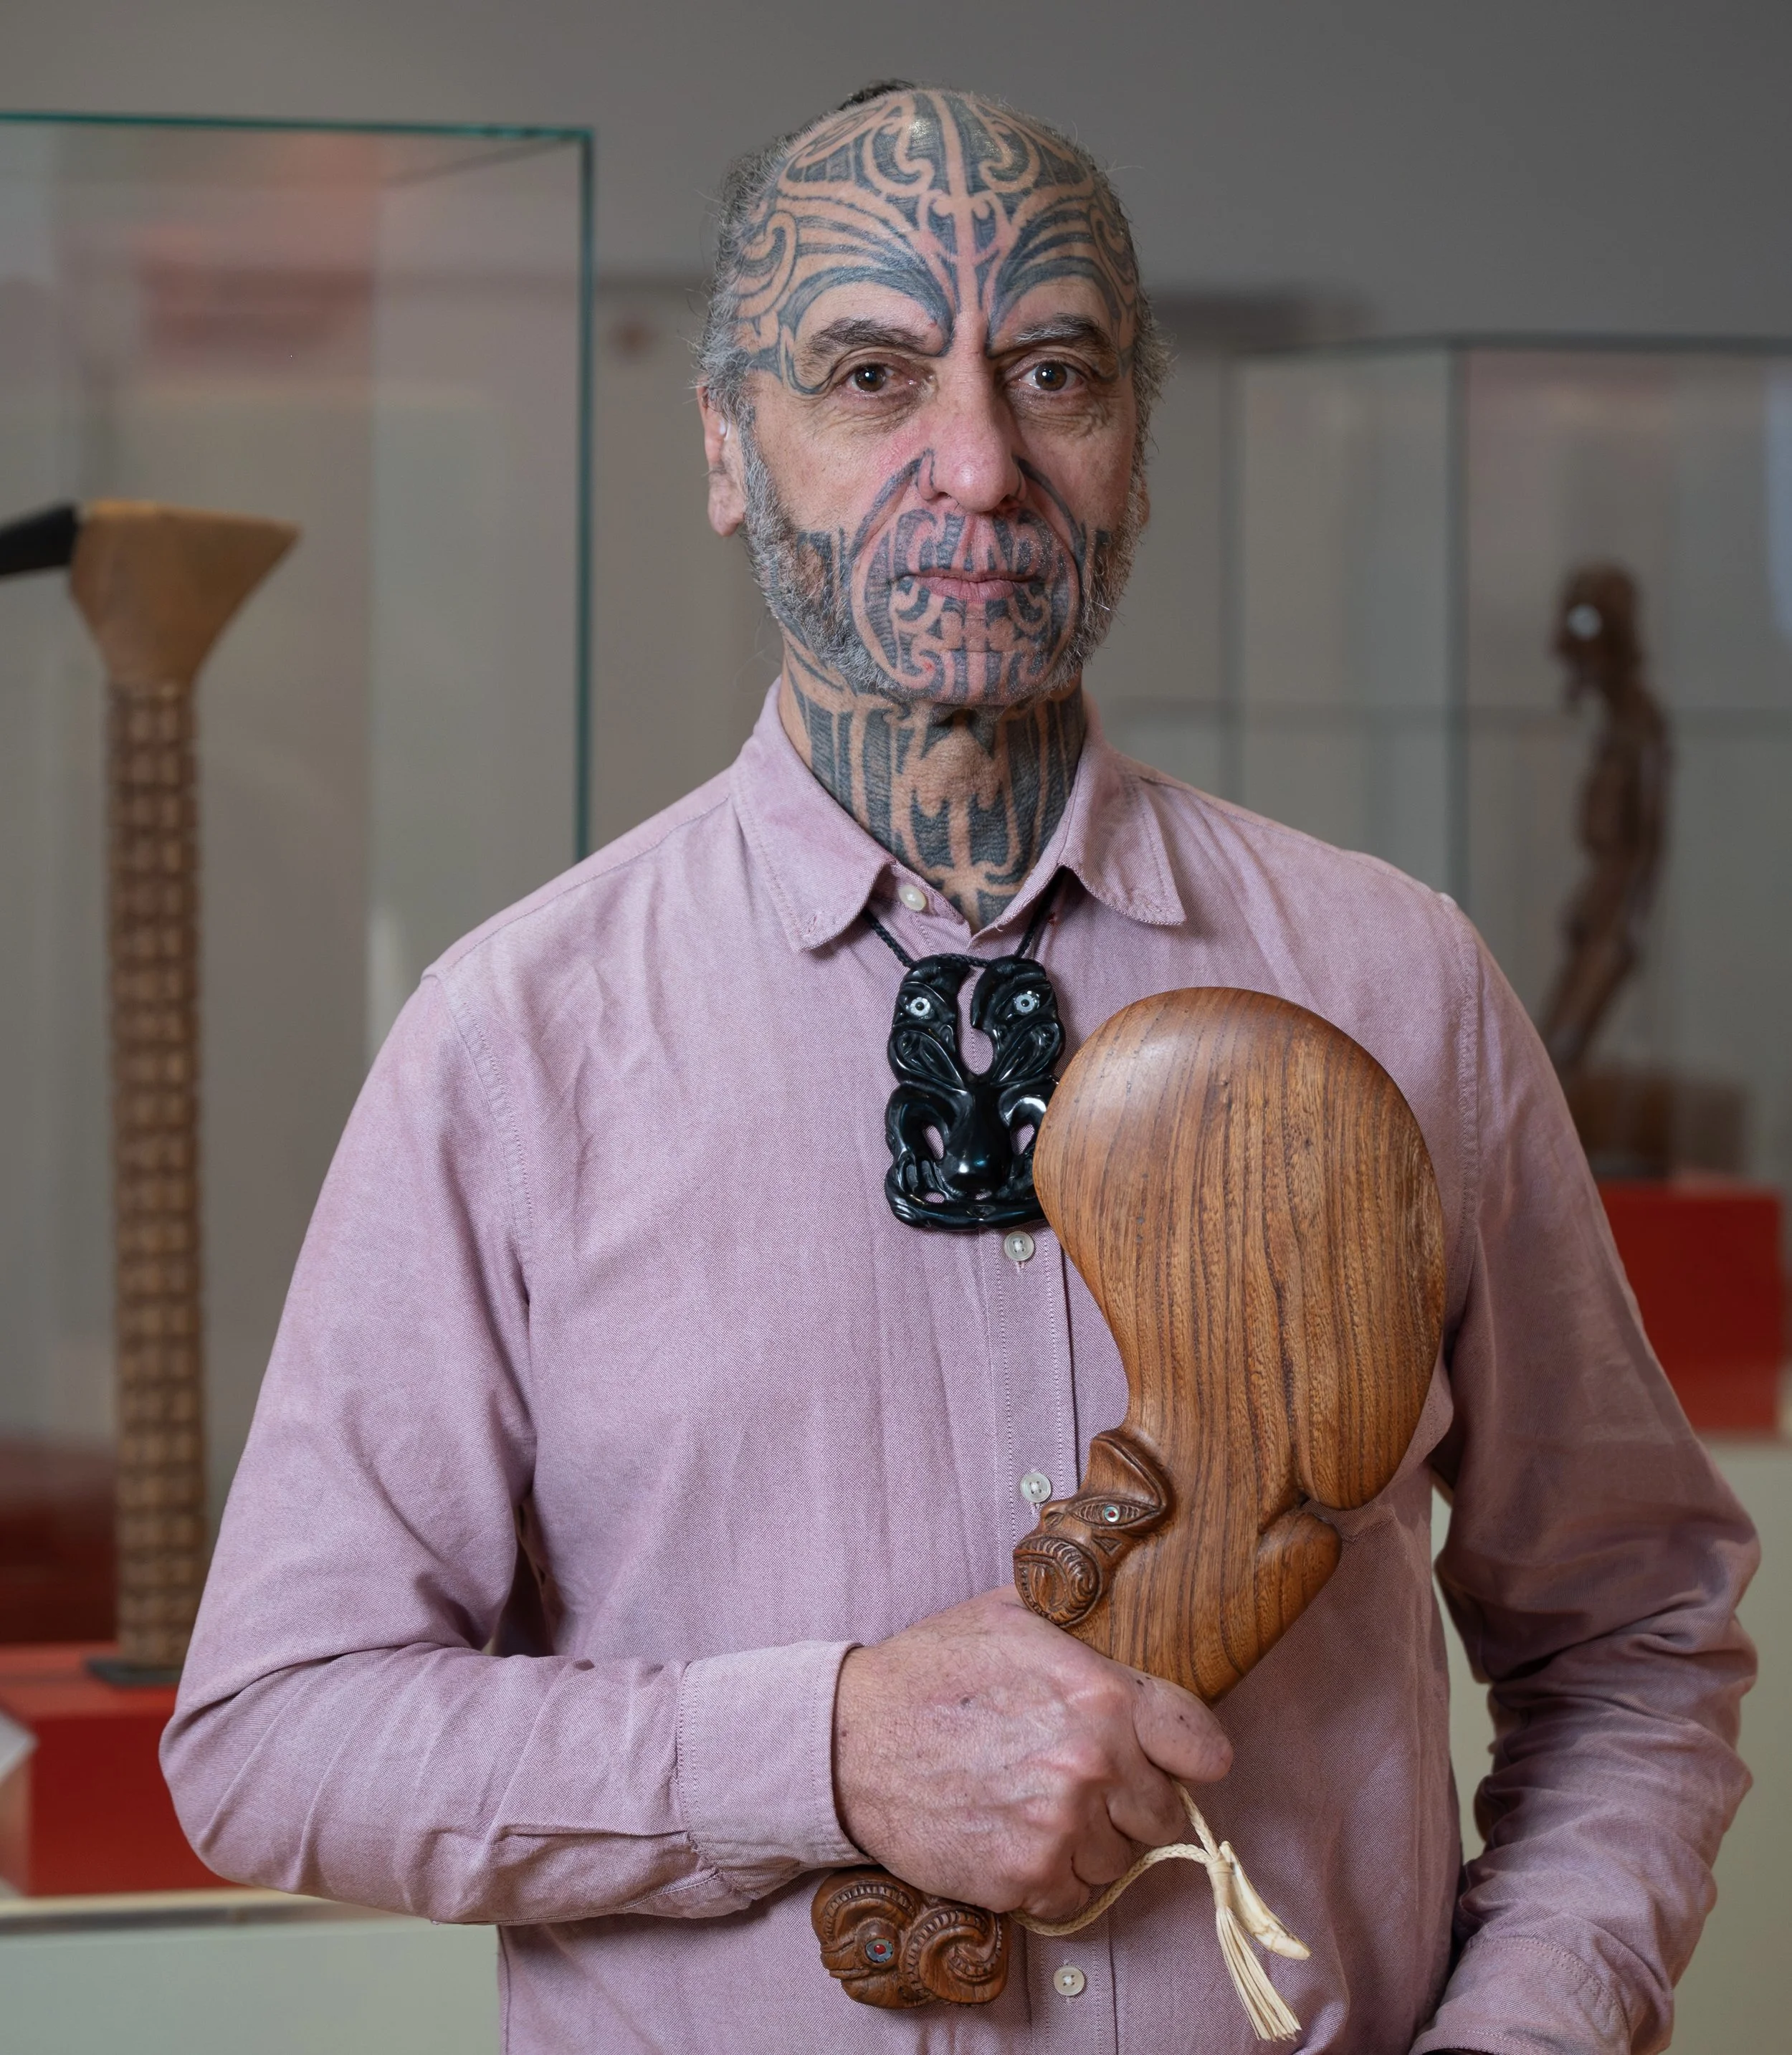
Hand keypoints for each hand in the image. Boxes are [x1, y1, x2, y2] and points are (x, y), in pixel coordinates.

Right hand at [832, 1585, 1231, 1921]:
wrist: (850, 1740)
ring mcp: (1060, 1828)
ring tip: (1038, 1803)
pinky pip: (1078, 1896)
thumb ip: (1088, 1636)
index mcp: (1101, 1694)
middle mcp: (1092, 1764)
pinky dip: (1056, 1877)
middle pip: (1165, 1812)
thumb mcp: (1013, 1619)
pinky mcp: (1026, 1880)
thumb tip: (1138, 1636)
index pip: (1201, 1745)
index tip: (1177, 1758)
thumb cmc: (931, 1672)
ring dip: (1093, 1840)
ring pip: (1121, 1859)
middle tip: (1083, 1779)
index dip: (1189, 1752)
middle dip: (1133, 1798)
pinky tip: (1018, 1835)